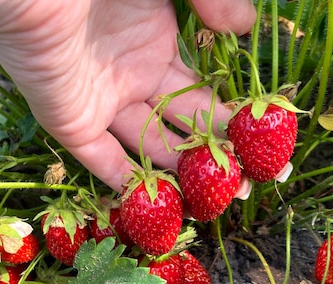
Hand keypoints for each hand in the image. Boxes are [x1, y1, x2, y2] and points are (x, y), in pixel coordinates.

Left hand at [0, 0, 257, 191]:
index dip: (231, 116)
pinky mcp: (70, 122)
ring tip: (215, 201)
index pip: (200, 90)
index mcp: (156, 42)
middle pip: (179, 124)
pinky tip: (158, 206)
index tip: (262, 140)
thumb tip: (246, 28)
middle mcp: (132, 77)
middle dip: (213, 152)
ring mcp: (102, 102)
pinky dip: (127, 184)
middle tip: (246, 182)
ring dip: (178, 174)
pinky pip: (103, 160)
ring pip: (146, 146)